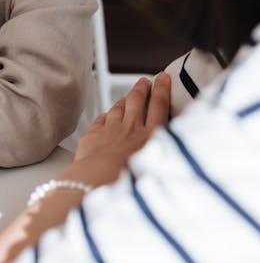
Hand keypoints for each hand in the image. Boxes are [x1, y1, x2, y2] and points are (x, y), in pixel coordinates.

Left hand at [60, 72, 170, 187]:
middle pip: (137, 101)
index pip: (159, 106)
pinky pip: (101, 120)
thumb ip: (161, 153)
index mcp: (150, 137)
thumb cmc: (129, 184)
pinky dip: (105, 116)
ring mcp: (111, 130)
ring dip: (124, 99)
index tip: (163, 77)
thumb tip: (168, 146)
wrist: (98, 185)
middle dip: (142, 88)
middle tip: (145, 80)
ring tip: (128, 95)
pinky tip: (106, 115)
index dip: (162, 89)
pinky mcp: (93, 136)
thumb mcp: (157, 169)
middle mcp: (131, 130)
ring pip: (119, 108)